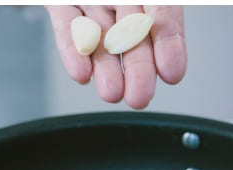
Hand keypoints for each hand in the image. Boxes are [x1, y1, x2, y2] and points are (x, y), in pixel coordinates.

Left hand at [46, 5, 186, 109]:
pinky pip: (66, 26)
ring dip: (106, 68)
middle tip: (139, 97)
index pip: (162, 15)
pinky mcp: (60, 3)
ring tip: (111, 92)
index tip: (172, 73)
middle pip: (132, 35)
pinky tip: (81, 72)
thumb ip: (157, 8)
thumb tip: (160, 21)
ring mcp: (90, 0)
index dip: (169, 44)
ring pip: (101, 37)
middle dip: (137, 69)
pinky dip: (72, 50)